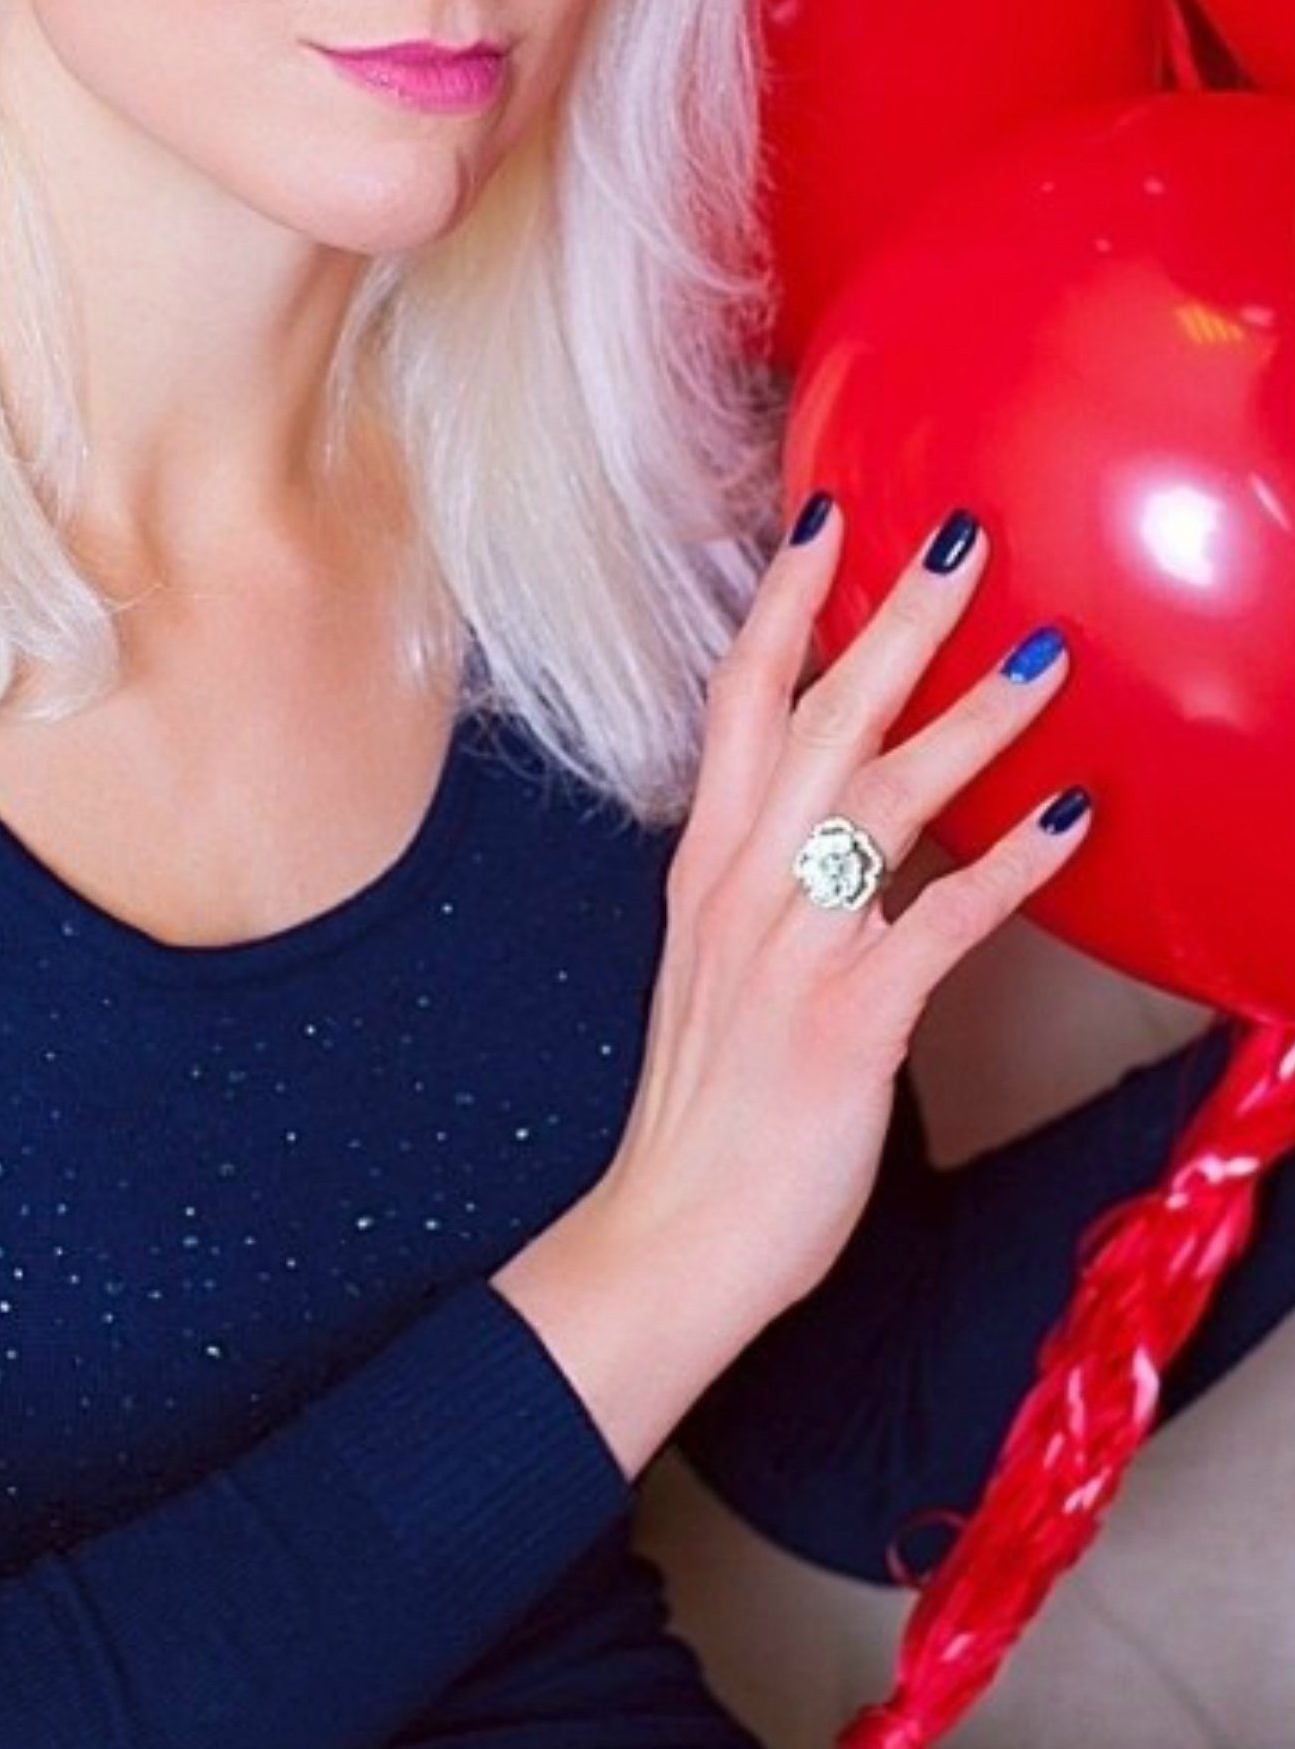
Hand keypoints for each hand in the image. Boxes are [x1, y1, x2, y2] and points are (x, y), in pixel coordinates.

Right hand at [595, 498, 1089, 1334]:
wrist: (675, 1232)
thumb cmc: (708, 1105)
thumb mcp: (719, 962)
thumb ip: (770, 881)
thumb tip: (840, 827)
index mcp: (707, 863)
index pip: (738, 700)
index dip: (781, 603)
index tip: (825, 517)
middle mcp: (742, 884)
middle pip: (821, 717)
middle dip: (894, 618)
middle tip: (962, 536)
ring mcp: (793, 948)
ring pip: (885, 798)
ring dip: (972, 720)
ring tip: (1046, 656)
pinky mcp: (850, 1020)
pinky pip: (941, 922)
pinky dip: (1010, 864)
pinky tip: (1071, 817)